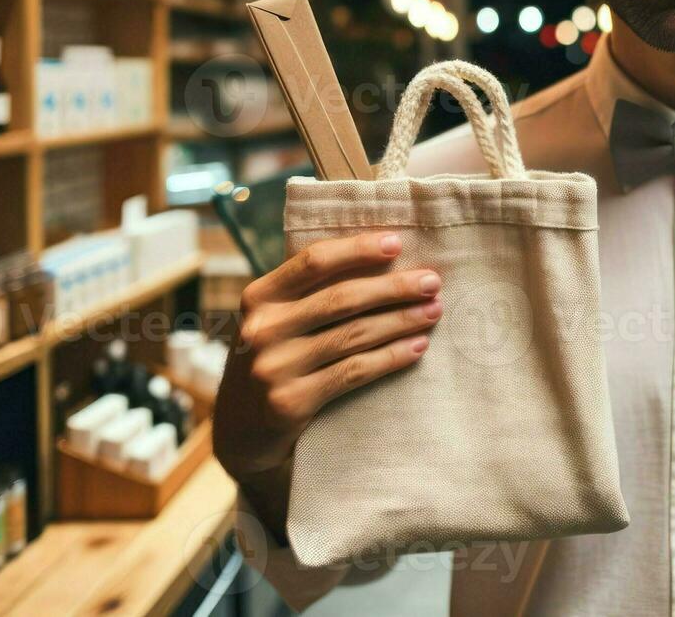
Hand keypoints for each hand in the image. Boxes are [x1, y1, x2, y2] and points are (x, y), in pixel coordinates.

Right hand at [215, 232, 442, 481]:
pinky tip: (417, 347)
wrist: (241, 431)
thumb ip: (310, 293)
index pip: (314, 262)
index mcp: (259, 297)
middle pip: (342, 298)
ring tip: (433, 312)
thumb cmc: (274, 360)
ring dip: (401, 321)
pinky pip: (354, 372)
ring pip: (354, 335)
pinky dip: (391, 357)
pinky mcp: (291, 402)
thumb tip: (385, 258)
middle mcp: (262, 329)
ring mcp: (274, 367)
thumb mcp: (277, 321)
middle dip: (394, 288)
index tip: (397, 243)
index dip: (358, 249)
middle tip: (433, 283)